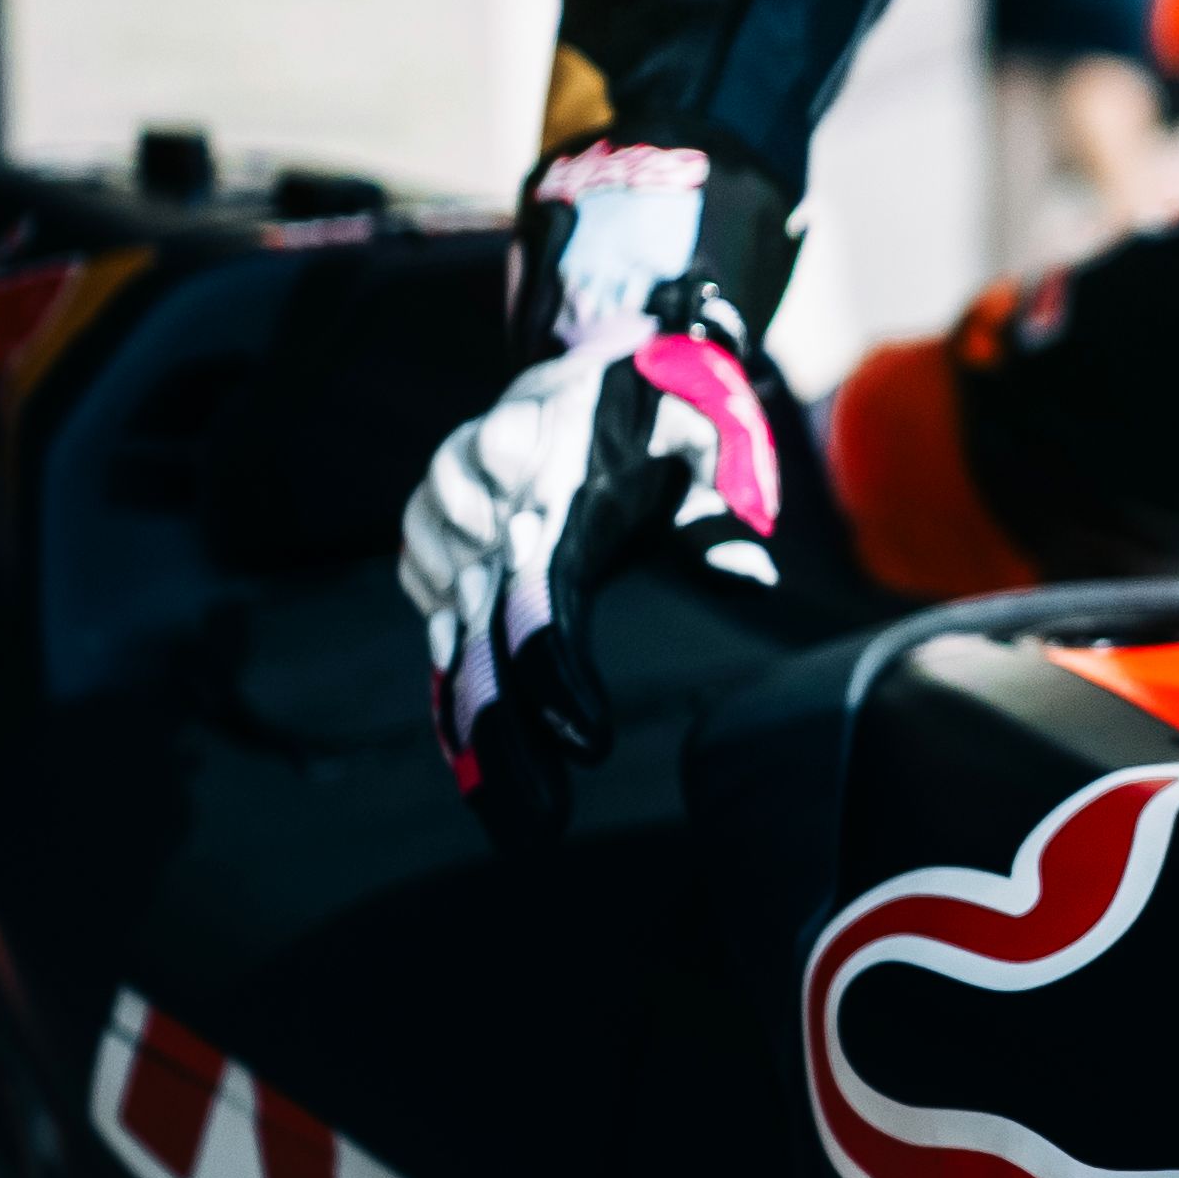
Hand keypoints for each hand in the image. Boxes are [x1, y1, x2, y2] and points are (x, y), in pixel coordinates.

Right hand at [401, 144, 787, 836]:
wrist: (604, 351)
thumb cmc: (669, 404)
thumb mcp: (714, 435)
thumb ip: (725, 503)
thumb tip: (748, 574)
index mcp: (554, 482)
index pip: (540, 598)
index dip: (551, 677)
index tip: (586, 742)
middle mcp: (486, 503)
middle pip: (479, 638)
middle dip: (500, 739)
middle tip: (533, 826)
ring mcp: (449, 518)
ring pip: (445, 633)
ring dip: (470, 717)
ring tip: (508, 804)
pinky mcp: (432, 532)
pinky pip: (430, 612)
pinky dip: (448, 675)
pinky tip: (472, 748)